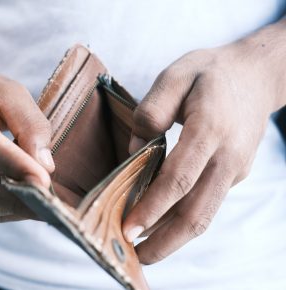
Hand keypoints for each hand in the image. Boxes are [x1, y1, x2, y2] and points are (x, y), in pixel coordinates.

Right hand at [0, 65, 54, 221]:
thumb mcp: (12, 93)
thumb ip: (30, 124)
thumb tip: (45, 167)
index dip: (13, 165)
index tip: (44, 182)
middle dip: (17, 197)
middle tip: (51, 205)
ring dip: (16, 207)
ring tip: (47, 205)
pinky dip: (8, 210)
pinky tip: (29, 203)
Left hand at [123, 22, 285, 263]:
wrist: (256, 75)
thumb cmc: (210, 73)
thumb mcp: (176, 75)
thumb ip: (151, 111)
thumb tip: (136, 150)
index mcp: (210, 128)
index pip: (179, 178)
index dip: (153, 207)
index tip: (128, 228)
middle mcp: (227, 156)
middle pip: (196, 211)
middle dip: (164, 240)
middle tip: (135, 257)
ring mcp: (234, 169)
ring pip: (204, 214)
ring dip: (174, 238)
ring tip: (145, 250)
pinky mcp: (234, 174)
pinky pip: (206, 203)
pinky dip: (183, 220)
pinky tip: (161, 224)